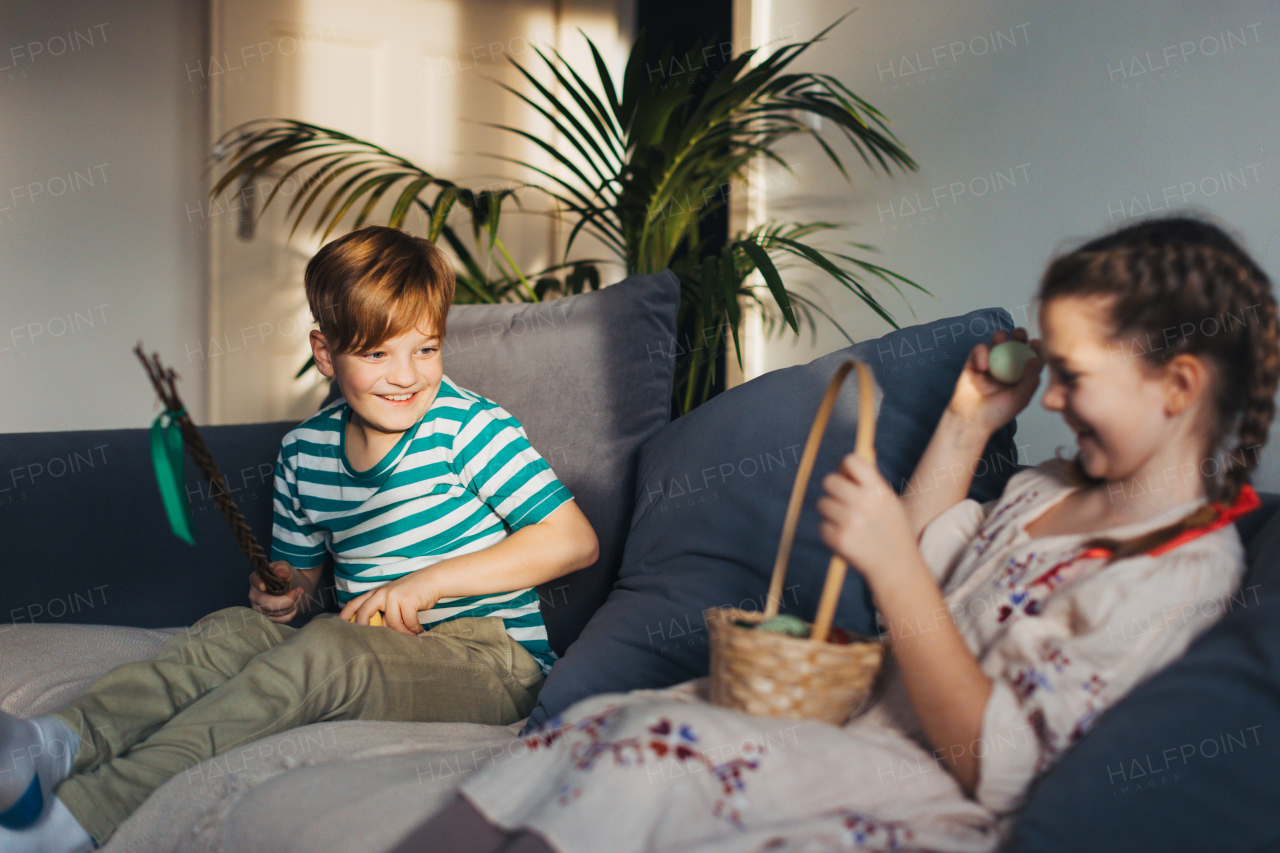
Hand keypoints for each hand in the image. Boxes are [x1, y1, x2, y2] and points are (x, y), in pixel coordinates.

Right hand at [248, 561, 302, 623]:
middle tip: (299, 590)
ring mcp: (259, 609)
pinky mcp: (268, 618)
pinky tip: (295, 603)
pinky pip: (283, 619)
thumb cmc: (283, 574)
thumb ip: (283, 568)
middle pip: (268, 604)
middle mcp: (254, 596)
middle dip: (289, 599)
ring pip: (278, 613)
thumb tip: (281, 574)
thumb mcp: (284, 567)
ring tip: (299, 593)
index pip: (255, 581)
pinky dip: (293, 611)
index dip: (258, 585)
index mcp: (255, 579)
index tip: (263, 587)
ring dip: (294, 604)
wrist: (288, 585)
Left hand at [338, 567, 443, 635]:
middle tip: (371, 642)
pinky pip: (408, 622)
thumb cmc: (413, 593)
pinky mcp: (407, 599)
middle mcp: (382, 593)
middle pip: (365, 613)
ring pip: (392, 623)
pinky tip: (419, 629)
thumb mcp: (394, 600)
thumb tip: (378, 633)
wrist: (433, 580)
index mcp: (376, 593)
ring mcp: (394, 595)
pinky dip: (414, 629)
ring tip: (411, 634)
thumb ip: (384, 613)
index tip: (339, 628)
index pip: (355, 604)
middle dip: (364, 628)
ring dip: (404, 633)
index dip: (345, 616)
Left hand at [817, 454, 918, 585]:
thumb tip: (847, 463)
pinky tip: (847, 538)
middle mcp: (863, 503)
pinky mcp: (839, 540)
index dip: (845, 467)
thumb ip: (871, 484)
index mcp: (878, 490)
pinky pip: (822, 526)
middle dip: (833, 490)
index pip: (850, 461)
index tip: (847, 477)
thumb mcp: (890, 503)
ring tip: (848, 523)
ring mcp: (850, 522)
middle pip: (829, 481)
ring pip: (822, 504)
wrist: (897, 568)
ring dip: (831, 512)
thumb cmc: (893, 532)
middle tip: (842, 501)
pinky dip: (831, 531)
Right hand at [947, 328, 1042, 433]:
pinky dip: (981, 353)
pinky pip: (978, 350)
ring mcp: (990, 364)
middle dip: (1018, 336)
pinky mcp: (973, 363)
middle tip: (1020, 334)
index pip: (1030, 357)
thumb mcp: (1020, 399)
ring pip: (996, 343)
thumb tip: (1036, 359)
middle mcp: (1006, 368)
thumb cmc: (996, 414)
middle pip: (1014, 345)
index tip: (1036, 344)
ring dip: (1000, 337)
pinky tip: (983, 366)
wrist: (971, 420)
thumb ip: (1030, 380)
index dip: (1035, 348)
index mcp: (1020, 376)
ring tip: (1001, 339)